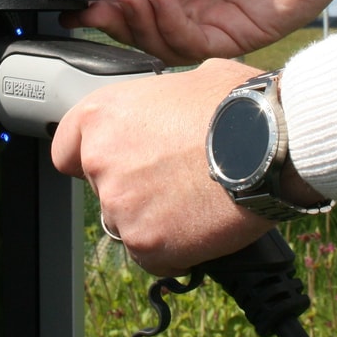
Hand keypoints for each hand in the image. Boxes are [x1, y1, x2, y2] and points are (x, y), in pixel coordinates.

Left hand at [51, 59, 276, 275]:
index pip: (66, 149)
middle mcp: (100, 159)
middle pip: (102, 189)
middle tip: (175, 181)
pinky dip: (176, 249)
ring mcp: (119, 204)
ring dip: (155, 220)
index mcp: (102, 114)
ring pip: (127, 224)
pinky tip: (203, 226)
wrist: (271, 144)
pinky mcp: (146, 242)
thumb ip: (160, 102)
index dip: (91, 159)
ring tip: (196, 201)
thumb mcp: (190, 80)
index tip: (113, 165)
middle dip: (134, 189)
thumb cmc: (238, 105)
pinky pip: (153, 256)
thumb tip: (175, 105)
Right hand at [66, 0, 336, 64]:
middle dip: (115, 19)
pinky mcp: (236, 37)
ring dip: (140, 23)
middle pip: (140, 27)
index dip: (102, 6)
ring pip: (161, 42)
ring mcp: (213, 21)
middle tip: (100, 7)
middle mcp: (191, 1)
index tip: (76, 7)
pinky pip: (193, 44)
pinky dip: (170, 26)